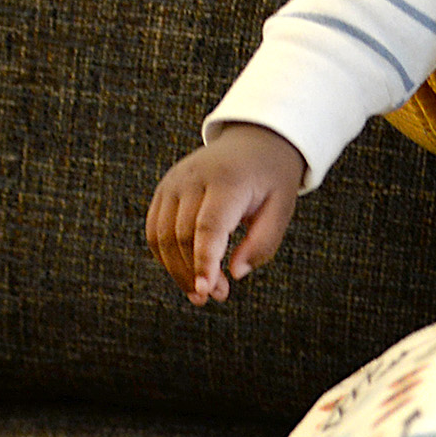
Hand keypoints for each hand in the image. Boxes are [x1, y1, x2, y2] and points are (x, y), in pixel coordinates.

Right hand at [147, 124, 306, 304]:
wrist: (254, 141)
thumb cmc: (271, 179)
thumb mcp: (281, 207)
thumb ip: (262, 243)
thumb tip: (235, 274)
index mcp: (228, 179)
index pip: (208, 226)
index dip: (204, 261)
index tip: (207, 291)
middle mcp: (193, 178)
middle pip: (182, 236)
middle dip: (196, 272)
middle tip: (218, 295)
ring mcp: (173, 182)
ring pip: (161, 236)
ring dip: (178, 271)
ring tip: (203, 291)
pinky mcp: (163, 189)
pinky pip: (154, 230)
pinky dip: (165, 257)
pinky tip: (187, 271)